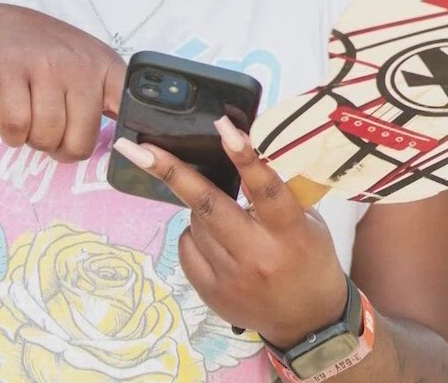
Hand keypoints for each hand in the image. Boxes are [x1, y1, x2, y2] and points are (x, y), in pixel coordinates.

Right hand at [0, 3, 125, 161]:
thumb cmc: (49, 55)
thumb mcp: (89, 67)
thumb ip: (109, 99)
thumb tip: (126, 144)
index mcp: (107, 66)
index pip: (130, 111)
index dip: (122, 140)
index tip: (108, 146)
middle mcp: (81, 64)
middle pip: (80, 140)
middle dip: (63, 150)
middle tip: (53, 137)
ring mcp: (46, 65)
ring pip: (46, 136)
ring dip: (35, 141)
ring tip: (33, 125)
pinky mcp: (10, 69)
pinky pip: (17, 124)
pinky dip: (13, 136)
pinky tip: (14, 124)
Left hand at [114, 116, 350, 346]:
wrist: (307, 321)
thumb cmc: (310, 259)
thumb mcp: (307, 222)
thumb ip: (276, 195)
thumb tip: (239, 156)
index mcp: (289, 231)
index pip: (265, 188)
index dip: (244, 155)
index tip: (223, 126)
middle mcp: (257, 254)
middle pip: (208, 206)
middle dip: (170, 172)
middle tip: (137, 148)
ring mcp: (231, 276)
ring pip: (195, 224)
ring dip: (199, 207)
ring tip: (224, 215)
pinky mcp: (211, 293)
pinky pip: (186, 248)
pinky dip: (193, 233)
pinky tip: (213, 237)